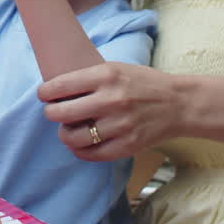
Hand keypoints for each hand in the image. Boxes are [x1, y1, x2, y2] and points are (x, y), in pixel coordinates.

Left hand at [37, 62, 184, 161]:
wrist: (180, 104)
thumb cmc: (144, 83)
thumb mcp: (117, 69)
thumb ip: (90, 78)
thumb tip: (56, 88)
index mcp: (107, 75)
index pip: (61, 85)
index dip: (45, 93)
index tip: (43, 95)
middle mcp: (111, 100)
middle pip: (61, 113)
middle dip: (51, 114)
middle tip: (53, 113)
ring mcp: (120, 124)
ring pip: (74, 137)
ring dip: (65, 135)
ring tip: (67, 130)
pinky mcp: (128, 145)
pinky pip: (92, 154)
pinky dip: (80, 151)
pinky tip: (80, 144)